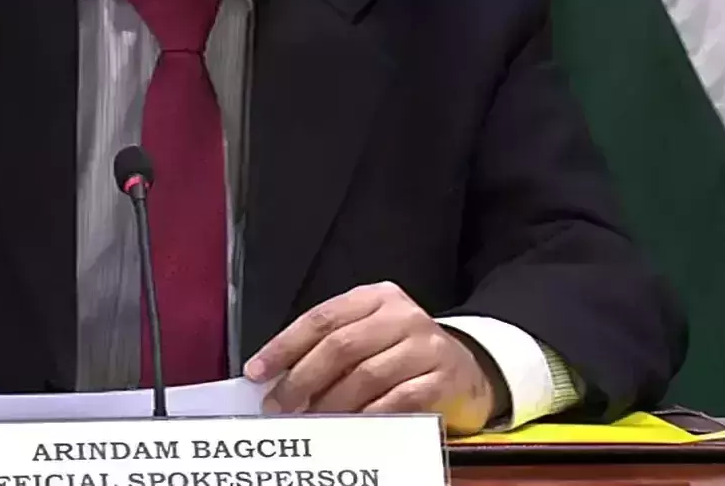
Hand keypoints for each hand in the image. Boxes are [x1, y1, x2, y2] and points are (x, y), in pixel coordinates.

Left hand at [244, 282, 498, 433]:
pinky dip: (369, 416)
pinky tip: (350, 428)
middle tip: (279, 406)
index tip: (257, 372)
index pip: (321, 318)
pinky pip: (399, 400)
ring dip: (332, 403)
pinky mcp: (444, 378)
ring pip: (367, 375)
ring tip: (310, 421)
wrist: (467, 369)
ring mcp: (427, 346)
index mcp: (376, 297)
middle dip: (303, 379)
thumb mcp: (369, 335)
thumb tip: (276, 377)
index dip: (285, 346)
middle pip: (341, 345)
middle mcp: (403, 315)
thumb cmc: (402, 353)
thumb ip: (330, 347)